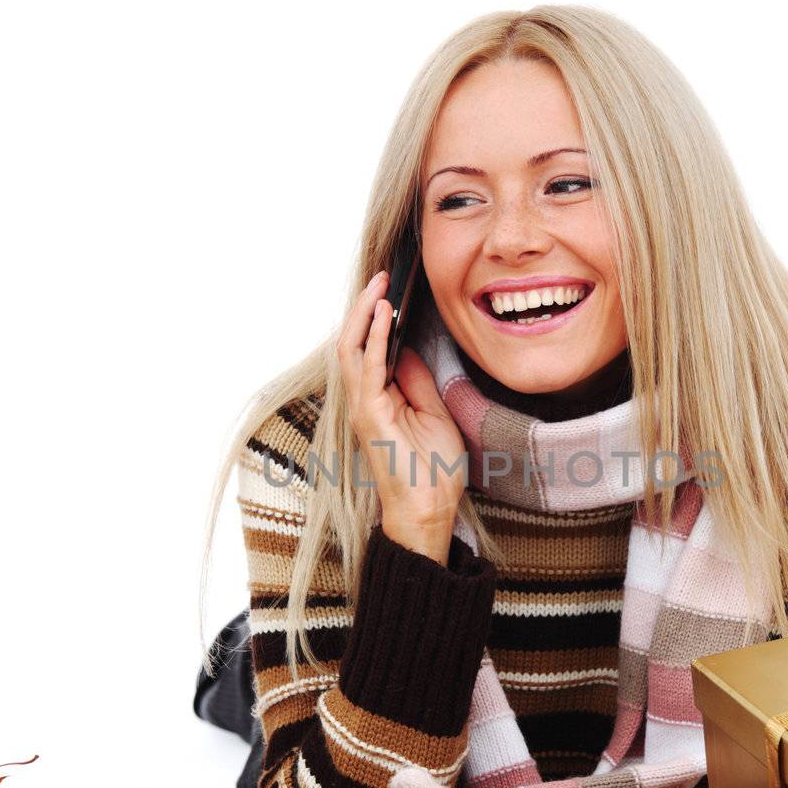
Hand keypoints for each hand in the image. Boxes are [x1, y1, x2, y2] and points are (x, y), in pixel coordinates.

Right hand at [336, 270, 466, 564]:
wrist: (429, 510)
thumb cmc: (433, 470)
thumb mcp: (434, 412)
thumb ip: (416, 380)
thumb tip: (406, 348)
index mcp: (380, 398)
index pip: (371, 348)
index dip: (379, 318)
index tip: (394, 290)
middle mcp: (365, 399)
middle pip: (355, 342)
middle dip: (366, 307)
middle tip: (382, 277)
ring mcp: (364, 407)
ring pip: (353, 349)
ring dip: (365, 314)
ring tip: (379, 286)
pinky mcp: (370, 415)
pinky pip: (367, 368)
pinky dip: (375, 338)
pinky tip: (385, 316)